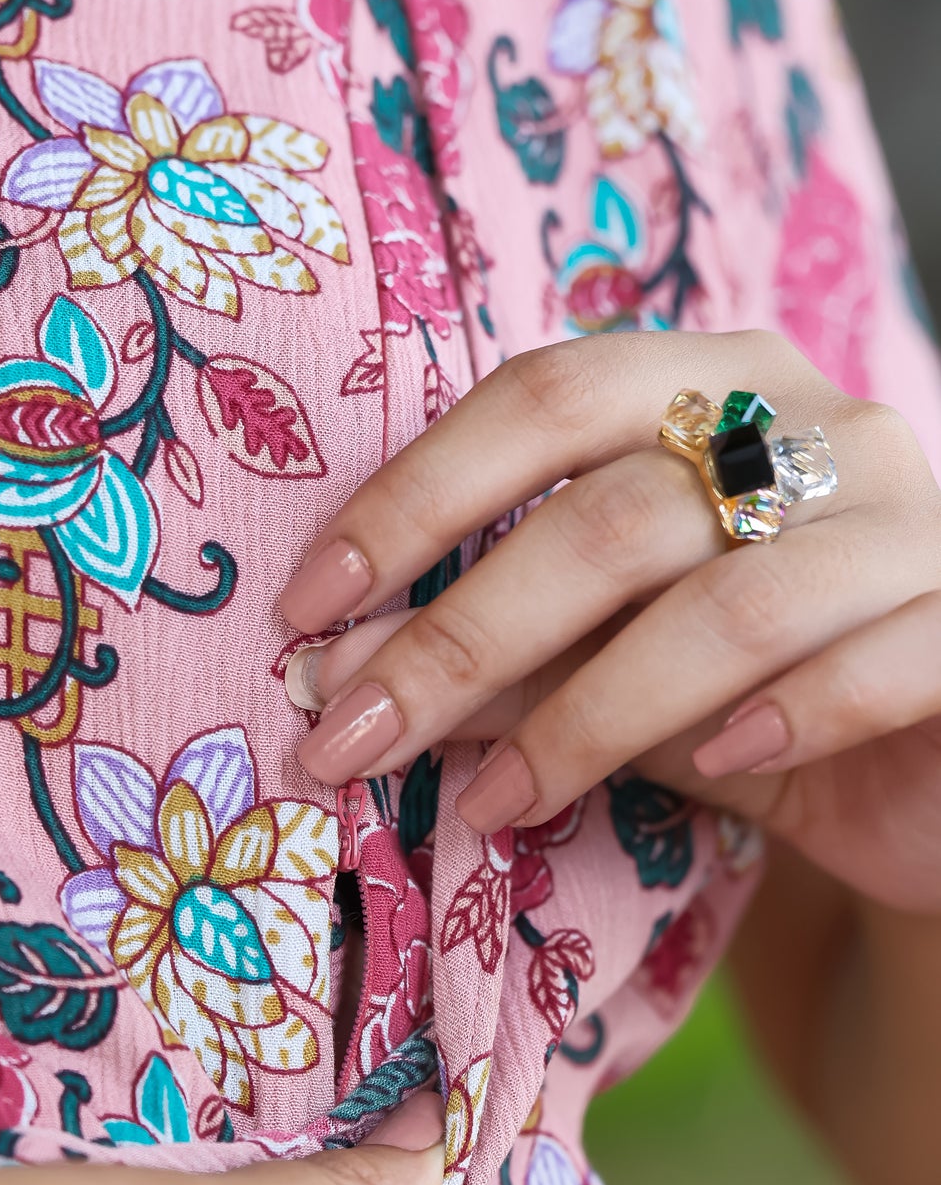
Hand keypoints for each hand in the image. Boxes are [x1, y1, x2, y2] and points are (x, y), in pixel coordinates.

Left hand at [282, 330, 940, 911]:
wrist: (933, 774)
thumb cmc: (752, 703)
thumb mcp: (610, 677)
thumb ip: (504, 661)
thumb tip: (335, 680)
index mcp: (720, 384)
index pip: (546, 398)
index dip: (416, 497)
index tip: (306, 607)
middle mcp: (823, 428)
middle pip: (612, 515)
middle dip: (461, 637)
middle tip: (352, 736)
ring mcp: (913, 522)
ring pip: (729, 605)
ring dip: (588, 715)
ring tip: (497, 800)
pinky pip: (873, 663)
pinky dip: (781, 719)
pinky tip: (713, 768)